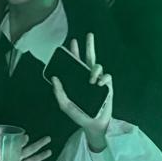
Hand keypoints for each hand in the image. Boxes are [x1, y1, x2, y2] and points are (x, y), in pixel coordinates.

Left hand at [50, 35, 113, 152]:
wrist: (93, 125)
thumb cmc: (79, 115)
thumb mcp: (65, 105)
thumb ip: (59, 93)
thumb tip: (54, 78)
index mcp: (78, 79)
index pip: (76, 62)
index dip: (75, 52)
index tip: (72, 42)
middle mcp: (88, 78)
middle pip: (90, 58)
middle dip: (90, 46)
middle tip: (89, 35)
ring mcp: (99, 82)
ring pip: (98, 66)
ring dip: (95, 70)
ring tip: (91, 80)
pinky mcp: (108, 88)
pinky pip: (107, 77)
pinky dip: (104, 78)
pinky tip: (99, 84)